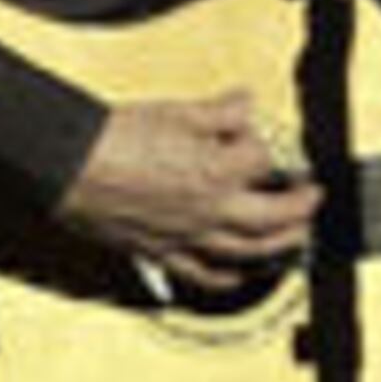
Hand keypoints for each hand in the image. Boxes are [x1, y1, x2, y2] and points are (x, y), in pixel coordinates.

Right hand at [56, 90, 321, 292]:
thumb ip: (220, 111)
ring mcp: (187, 236)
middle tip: (313, 198)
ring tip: (296, 238)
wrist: (67, 167)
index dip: (262, 144)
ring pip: (247, 251)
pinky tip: (238, 276)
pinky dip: (226, 279)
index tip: (257, 137)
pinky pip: (202, 274)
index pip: (262, 160)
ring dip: (279, 246)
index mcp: (217, 171)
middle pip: (273, 217)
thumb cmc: (115, 139)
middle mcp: (209, 210)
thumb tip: (246, 102)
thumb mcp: (177, 111)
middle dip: (300, 208)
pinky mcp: (161, 253)